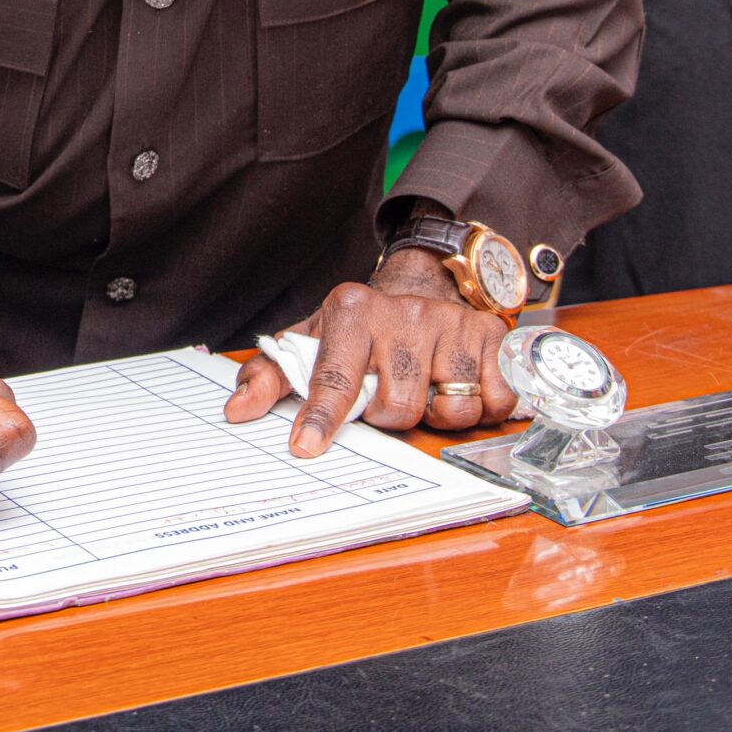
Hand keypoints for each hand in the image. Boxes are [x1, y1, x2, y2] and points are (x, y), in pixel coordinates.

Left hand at [224, 248, 512, 455]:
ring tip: (424, 386)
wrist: (422, 286)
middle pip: (399, 406)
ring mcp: (450, 322)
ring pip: (452, 408)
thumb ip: (270, 377)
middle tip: (387, 392)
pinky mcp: (491, 334)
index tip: (306, 446)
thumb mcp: (311, 341)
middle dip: (391, 414)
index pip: (335, 378)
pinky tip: (460, 385)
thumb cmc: (361, 328)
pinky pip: (495, 401)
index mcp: (351, 311)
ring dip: (439, 412)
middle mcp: (403, 312)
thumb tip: (237, 410)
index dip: (322, 417)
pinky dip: (482, 406)